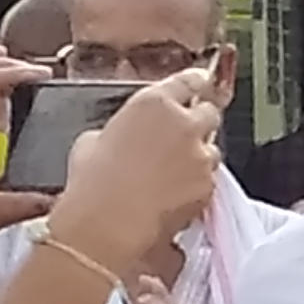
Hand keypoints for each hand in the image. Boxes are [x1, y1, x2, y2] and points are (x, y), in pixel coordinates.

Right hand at [41, 69, 221, 268]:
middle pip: (210, 112)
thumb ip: (121, 129)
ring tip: (171, 174)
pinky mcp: (209, 185)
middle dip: (199, 122)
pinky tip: (173, 195)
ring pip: (211, 149)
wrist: (107, 222)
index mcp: (154, 103)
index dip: (195, 82)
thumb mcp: (94, 140)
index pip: (189, 81)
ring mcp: (201, 155)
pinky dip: (196, 184)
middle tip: (181, 136)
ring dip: (197, 156)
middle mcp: (185, 123)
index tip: (201, 81)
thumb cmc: (91, 181)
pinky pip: (208, 179)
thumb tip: (125, 136)